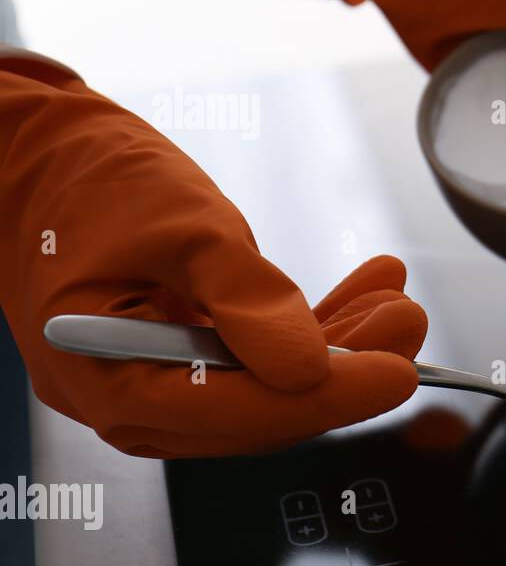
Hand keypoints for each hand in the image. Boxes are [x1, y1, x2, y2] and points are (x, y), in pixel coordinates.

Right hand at [0, 59, 424, 456]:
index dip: (329, 398)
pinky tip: (363, 293)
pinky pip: (256, 359)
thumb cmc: (87, 180)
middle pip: (263, 409)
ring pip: (269, 386)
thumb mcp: (179, 226)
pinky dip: (310, 328)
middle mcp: (131, 401)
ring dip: (340, 344)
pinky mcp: (179, 357)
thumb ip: (244, 299)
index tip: (397, 374)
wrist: (33, 154)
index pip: (240, 411)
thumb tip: (309, 365)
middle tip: (408, 322)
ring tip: (397, 301)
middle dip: (347, 367)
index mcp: (109, 381)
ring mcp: (155, 383)